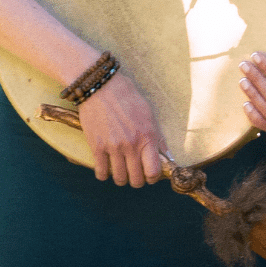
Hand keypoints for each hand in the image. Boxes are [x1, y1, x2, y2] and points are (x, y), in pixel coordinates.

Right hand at [76, 72, 167, 187]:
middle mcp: (131, 144)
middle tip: (134, 172)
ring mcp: (113, 147)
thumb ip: (159, 138)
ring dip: (121, 178)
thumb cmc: (127, 97)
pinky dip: (104, 174)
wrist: (101, 86)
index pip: (154, 171)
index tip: (150, 174)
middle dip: (137, 180)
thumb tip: (168, 157)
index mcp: (147, 136)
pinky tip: (106, 167)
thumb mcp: (149, 114)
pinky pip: (101, 172)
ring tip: (120, 170)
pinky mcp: (97, 146)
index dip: (153, 177)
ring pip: (119, 178)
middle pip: (136, 180)